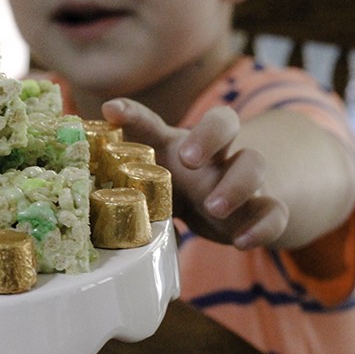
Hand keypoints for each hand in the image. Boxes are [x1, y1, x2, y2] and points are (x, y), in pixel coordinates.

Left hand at [100, 98, 287, 249]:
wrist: (230, 209)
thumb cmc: (179, 187)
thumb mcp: (152, 179)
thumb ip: (123, 171)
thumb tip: (81, 160)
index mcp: (180, 142)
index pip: (155, 121)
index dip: (134, 114)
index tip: (110, 111)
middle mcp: (215, 152)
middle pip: (225, 121)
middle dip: (208, 135)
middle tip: (188, 159)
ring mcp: (243, 178)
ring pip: (253, 164)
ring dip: (235, 185)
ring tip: (213, 207)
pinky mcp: (260, 209)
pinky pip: (273, 212)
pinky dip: (262, 226)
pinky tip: (242, 241)